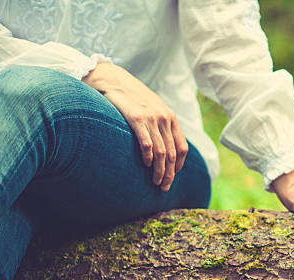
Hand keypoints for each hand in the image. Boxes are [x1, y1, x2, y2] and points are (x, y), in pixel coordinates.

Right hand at [82, 62, 187, 190]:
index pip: (182, 148)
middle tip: (164, 187)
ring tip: (156, 182)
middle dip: (170, 174)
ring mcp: (152, 118)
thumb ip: (159, 125)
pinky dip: (148, 157)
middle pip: (172, 154)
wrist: (111, 79)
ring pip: (162, 152)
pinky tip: (145, 165)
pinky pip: (147, 143)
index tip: (173, 177)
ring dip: (160, 171)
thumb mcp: (151, 109)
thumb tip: (162, 147)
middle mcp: (164, 118)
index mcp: (170, 118)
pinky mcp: (137, 118)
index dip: (179, 166)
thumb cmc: (130, 97)